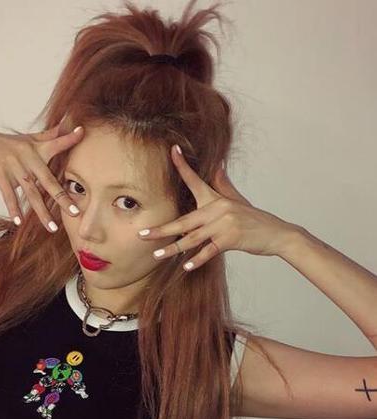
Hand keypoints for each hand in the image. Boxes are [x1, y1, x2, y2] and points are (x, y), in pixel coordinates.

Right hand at [0, 122, 83, 231]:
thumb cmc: (4, 143)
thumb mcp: (26, 138)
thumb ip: (48, 136)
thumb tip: (68, 124)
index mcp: (36, 148)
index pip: (56, 143)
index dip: (69, 139)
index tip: (82, 133)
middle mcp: (28, 157)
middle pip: (48, 180)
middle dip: (62, 198)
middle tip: (75, 212)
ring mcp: (13, 166)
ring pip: (31, 193)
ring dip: (42, 212)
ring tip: (52, 228)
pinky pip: (8, 195)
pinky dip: (13, 209)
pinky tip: (19, 222)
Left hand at [137, 145, 298, 269]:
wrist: (276, 233)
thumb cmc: (254, 219)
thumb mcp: (237, 200)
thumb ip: (223, 185)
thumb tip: (217, 164)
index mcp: (216, 199)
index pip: (196, 180)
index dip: (182, 165)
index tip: (171, 151)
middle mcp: (218, 209)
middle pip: (184, 220)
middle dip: (162, 229)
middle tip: (142, 234)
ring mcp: (224, 224)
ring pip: (192, 238)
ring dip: (173, 248)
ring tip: (157, 255)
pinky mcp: (231, 239)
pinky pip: (209, 250)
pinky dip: (197, 259)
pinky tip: (185, 266)